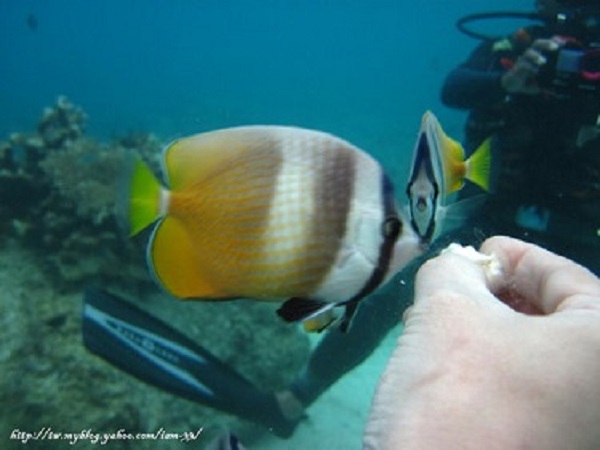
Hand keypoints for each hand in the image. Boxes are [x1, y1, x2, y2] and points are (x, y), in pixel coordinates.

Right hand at [364, 236, 599, 449]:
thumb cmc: (457, 391)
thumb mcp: (447, 309)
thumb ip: (452, 269)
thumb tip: (457, 267)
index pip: (566, 278)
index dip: (516, 255)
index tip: (476, 251)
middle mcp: (599, 393)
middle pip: (553, 319)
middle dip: (496, 294)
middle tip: (451, 287)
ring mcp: (577, 430)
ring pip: (533, 357)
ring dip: (485, 329)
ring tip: (437, 321)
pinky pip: (523, 394)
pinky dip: (489, 369)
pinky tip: (446, 364)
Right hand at [501, 38, 560, 93]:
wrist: (512, 85)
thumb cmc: (529, 80)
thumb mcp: (542, 79)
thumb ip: (550, 79)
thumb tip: (562, 87)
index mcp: (538, 53)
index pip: (546, 43)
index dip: (554, 41)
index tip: (564, 43)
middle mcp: (530, 54)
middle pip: (537, 43)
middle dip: (546, 43)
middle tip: (556, 47)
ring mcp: (523, 60)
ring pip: (529, 53)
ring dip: (536, 56)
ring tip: (543, 61)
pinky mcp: (517, 67)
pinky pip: (523, 65)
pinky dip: (529, 67)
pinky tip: (535, 72)